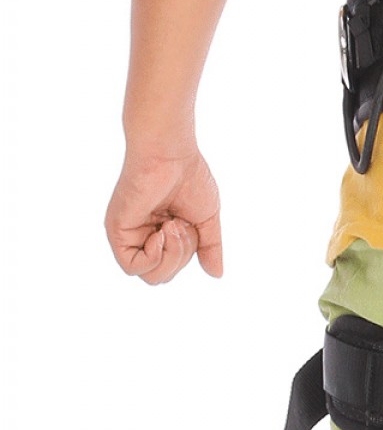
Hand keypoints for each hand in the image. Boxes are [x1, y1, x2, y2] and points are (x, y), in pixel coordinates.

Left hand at [105, 147, 222, 283]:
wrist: (171, 154)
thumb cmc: (189, 177)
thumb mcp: (207, 218)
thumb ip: (210, 247)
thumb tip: (218, 274)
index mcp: (162, 232)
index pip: (173, 265)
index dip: (188, 253)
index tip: (191, 224)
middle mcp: (143, 237)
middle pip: (163, 275)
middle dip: (182, 255)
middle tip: (181, 224)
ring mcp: (130, 236)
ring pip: (150, 275)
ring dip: (172, 254)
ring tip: (173, 224)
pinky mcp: (118, 233)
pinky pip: (134, 267)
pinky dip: (155, 255)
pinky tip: (161, 232)